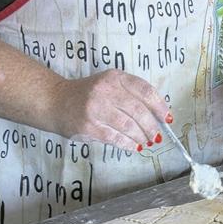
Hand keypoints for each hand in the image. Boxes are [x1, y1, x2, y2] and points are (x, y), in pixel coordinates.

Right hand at [50, 70, 169, 152]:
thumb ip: (129, 94)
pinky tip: (134, 146)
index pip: (145, 90)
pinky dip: (128, 144)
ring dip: (141, 137)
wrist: (55, 102)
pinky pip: (115, 138)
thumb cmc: (87, 94)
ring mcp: (95, 108)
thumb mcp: (108, 84)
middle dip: (152, 126)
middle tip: (156, 136)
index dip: (160, 106)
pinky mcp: (88, 126)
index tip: (167, 118)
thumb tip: (157, 115)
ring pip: (128, 126)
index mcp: (114, 77)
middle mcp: (105, 90)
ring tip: (147, 142)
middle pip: (139, 110)